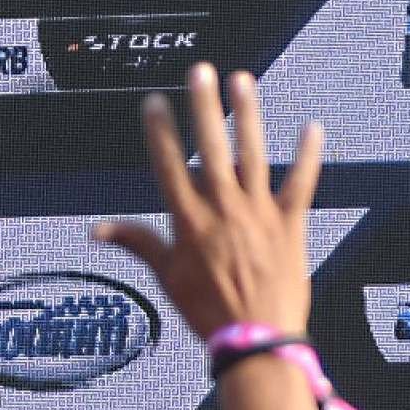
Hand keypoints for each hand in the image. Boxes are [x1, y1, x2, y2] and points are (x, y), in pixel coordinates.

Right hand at [95, 63, 324, 339]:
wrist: (258, 337)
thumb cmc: (208, 311)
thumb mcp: (167, 277)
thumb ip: (137, 244)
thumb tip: (98, 230)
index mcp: (189, 222)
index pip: (170, 166)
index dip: (160, 132)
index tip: (154, 102)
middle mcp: (224, 210)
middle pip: (212, 148)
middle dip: (204, 107)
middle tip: (200, 72)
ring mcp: (259, 213)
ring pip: (253, 154)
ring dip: (248, 115)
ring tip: (242, 81)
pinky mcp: (290, 223)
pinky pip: (301, 183)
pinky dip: (308, 155)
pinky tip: (311, 128)